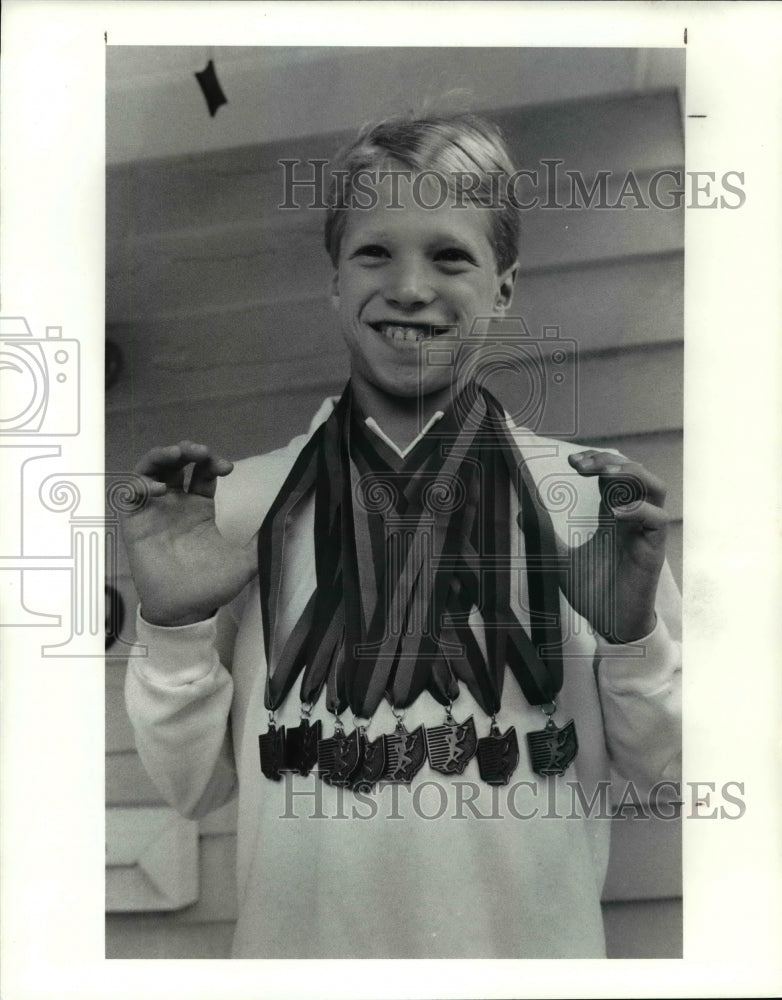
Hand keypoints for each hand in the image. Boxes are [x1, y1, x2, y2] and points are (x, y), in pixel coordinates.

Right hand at [120, 441, 257, 626]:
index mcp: (199, 509)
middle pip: (175, 464)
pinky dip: (141, 484)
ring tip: (176, 455)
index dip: (211, 462)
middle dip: (186, 450)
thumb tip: (293, 523)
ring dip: (161, 457)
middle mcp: (176, 505)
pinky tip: (158, 488)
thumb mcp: (245, 562)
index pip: (202, 473)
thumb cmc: (211, 587)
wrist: (185, 611)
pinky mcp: (135, 524)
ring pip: (151, 471)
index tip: (226, 467)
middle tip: (199, 451)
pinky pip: (130, 495)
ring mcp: (154, 512)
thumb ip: (264, 542)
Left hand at [563, 450, 668, 642]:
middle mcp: (632, 518)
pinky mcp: (654, 549)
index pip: (613, 476)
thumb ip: (545, 536)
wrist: (609, 624)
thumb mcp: (560, 558)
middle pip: (635, 472)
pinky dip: (637, 509)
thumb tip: (521, 515)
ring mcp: (646, 532)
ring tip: (604, 475)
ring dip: (631, 474)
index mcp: (613, 516)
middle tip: (582, 465)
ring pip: (654, 487)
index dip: (596, 462)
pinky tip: (614, 511)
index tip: (572, 462)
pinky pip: (656, 519)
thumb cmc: (593, 592)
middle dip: (610, 460)